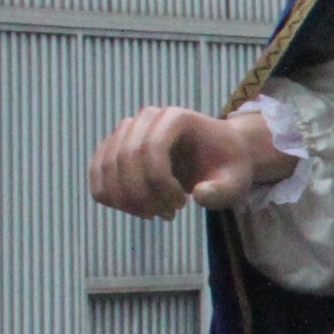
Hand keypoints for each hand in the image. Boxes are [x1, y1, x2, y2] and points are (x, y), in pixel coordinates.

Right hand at [90, 105, 290, 218]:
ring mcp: (126, 130)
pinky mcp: (113, 147)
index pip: (150, 149)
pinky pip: (97, 174)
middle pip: (125, 159)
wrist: (217, 156)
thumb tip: (199, 194)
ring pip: (107, 168)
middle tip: (168, 215)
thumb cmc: (226, 167)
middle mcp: (146, 118)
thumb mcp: (236, 182)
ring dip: (127, 201)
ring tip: (157, 213)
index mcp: (176, 118)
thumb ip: (223, 192)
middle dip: (142, 196)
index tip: (181, 205)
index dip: (159, 184)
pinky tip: (139, 210)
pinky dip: (112, 199)